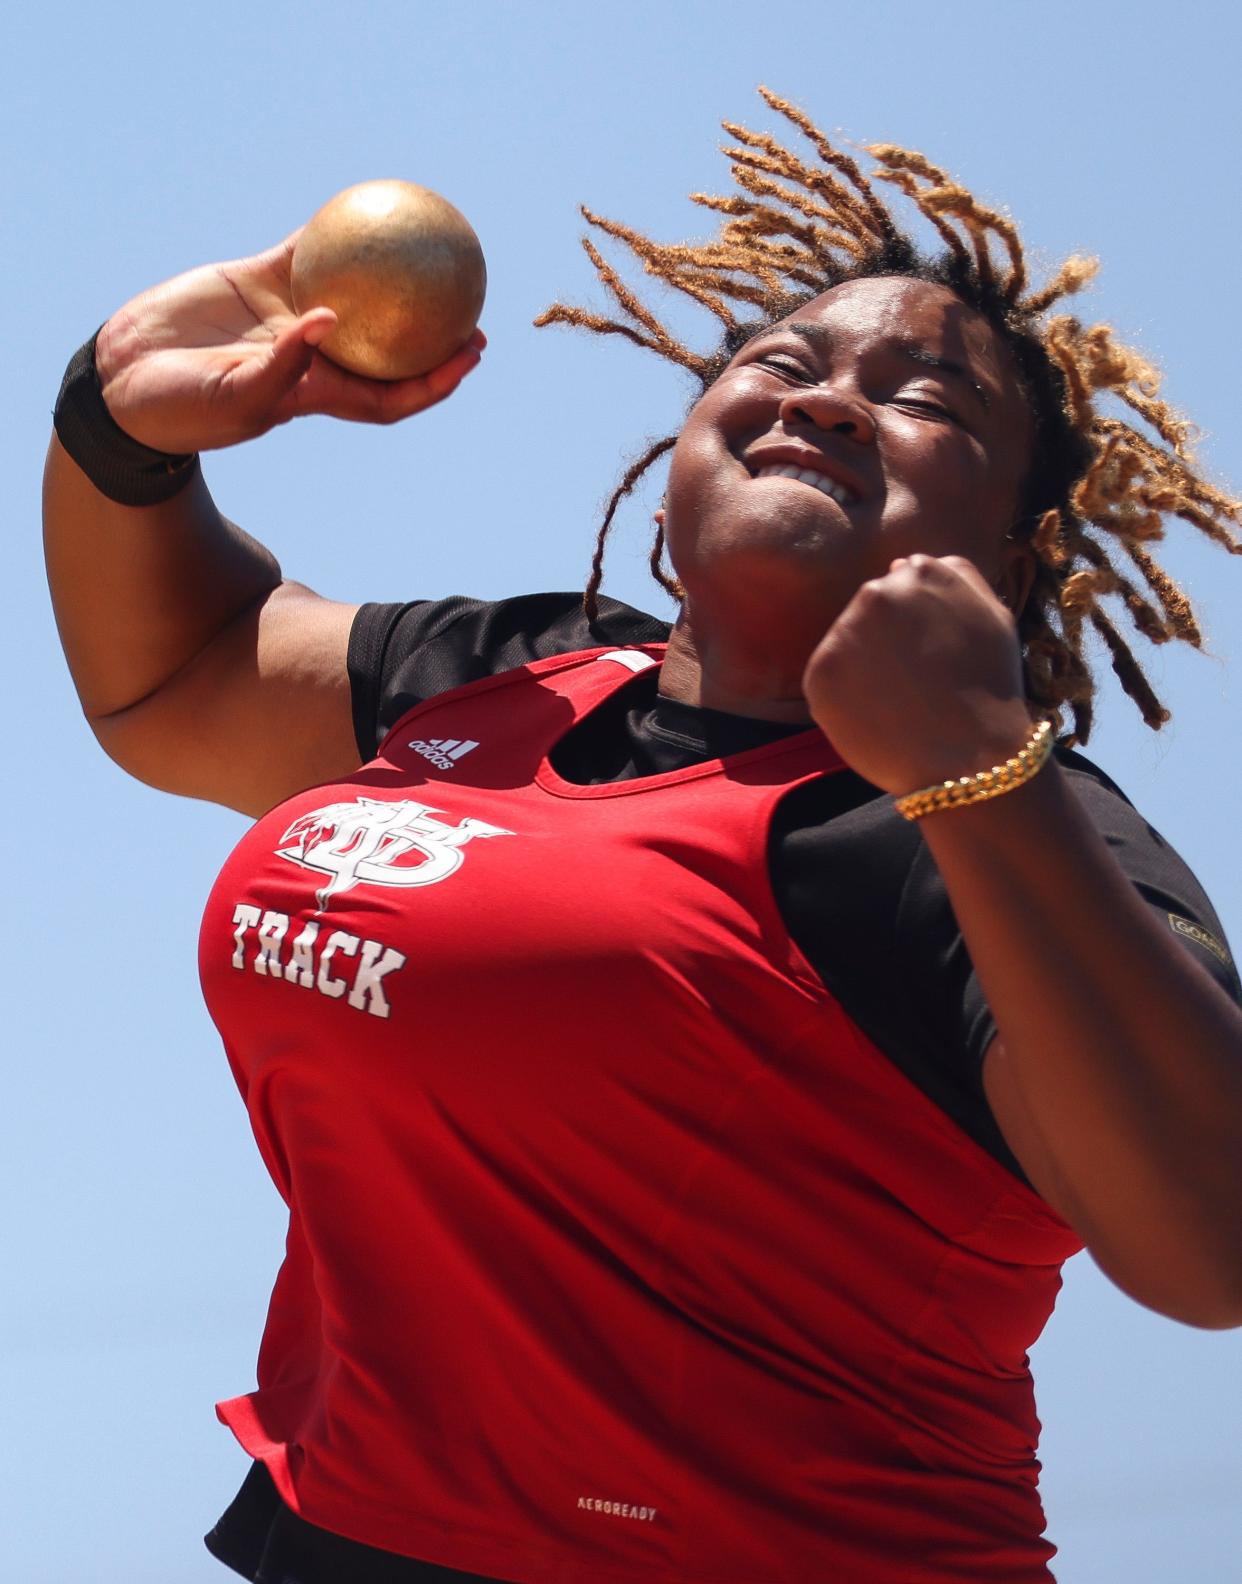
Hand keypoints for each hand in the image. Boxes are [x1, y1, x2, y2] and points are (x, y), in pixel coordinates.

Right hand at [94, 232, 484, 453]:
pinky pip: (307, 252)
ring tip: (428, 244)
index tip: (470, 356)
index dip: (436, 380)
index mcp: (318, 394)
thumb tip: (330, 320)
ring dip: (390, 277)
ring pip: (355, 292)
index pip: (393, 393)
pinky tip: (359, 205)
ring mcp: (288, 316)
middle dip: (432, 332)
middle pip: (389, 345)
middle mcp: (314, 356)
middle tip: (471, 304)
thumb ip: (284, 366)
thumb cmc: (183, 408)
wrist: (128, 379)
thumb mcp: (235, 396)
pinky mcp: (259, 281)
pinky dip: (332, 233)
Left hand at [802, 554, 1034, 794]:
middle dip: (885, 641)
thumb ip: (955, 576)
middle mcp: (876, 592)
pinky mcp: (819, 674)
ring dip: (863, 668)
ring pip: (846, 646)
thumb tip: (905, 563)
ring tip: (898, 701)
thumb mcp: (993, 615)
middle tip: (914, 682)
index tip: (930, 654)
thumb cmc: (989, 691)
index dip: (914, 624)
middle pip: (869, 612)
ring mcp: (844, 632)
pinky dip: (843, 699)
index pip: (899, 585)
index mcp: (919, 572)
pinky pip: (826, 681)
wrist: (970, 759)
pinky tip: (877, 717)